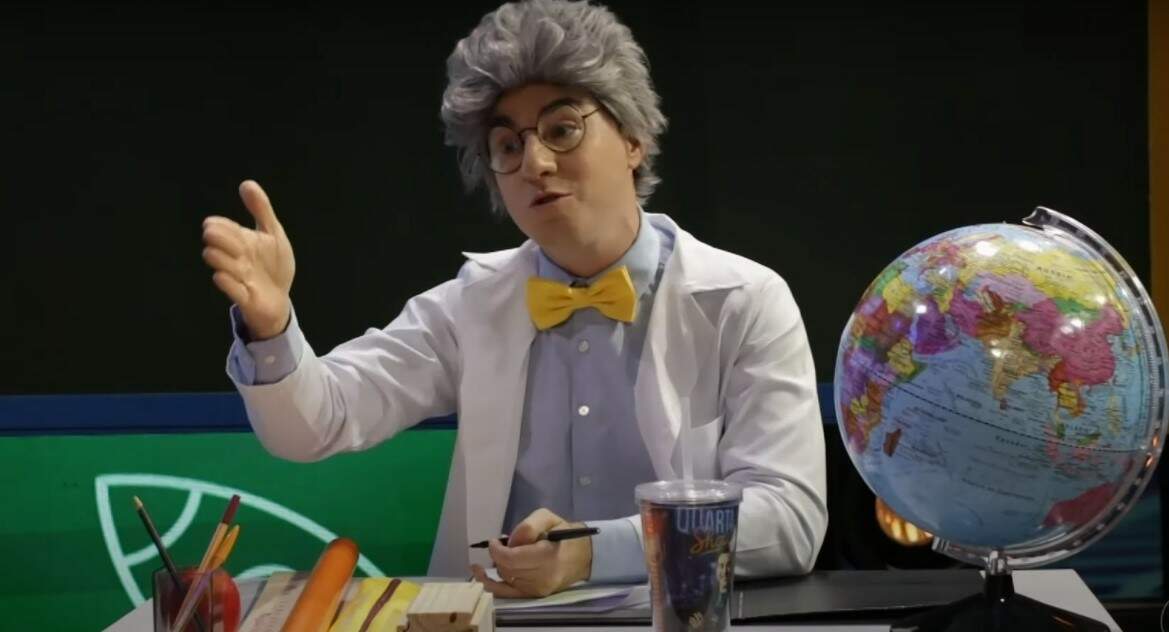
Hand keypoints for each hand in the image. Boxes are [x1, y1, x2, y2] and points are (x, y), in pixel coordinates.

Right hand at [202, 180, 295, 339]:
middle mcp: (237, 259)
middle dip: (219, 240)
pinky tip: (221, 277)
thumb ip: (261, 210)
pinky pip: (234, 292)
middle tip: (211, 233)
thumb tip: (246, 183)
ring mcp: (240, 278)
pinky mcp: (245, 297)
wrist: (279, 299)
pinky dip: (228, 285)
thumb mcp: (272, 234)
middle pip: (223, 247)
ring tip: (212, 253)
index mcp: (242, 242)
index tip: (211, 223)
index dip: (220, 227)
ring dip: (220, 260)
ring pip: (225, 268)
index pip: (227, 230)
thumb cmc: (273, 265)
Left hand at [470, 508, 591, 597]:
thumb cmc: (564, 534)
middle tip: (503, 545)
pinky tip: (480, 574)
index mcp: (547, 556)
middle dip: (499, 555)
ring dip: (499, 565)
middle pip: (506, 569)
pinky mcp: (534, 595)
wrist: (583, 556)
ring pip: (504, 579)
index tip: (494, 541)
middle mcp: (541, 577)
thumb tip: (509, 542)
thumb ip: (528, 526)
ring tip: (502, 555)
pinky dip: (491, 584)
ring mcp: (537, 589)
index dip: (497, 550)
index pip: (511, 558)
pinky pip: (506, 593)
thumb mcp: (548, 518)